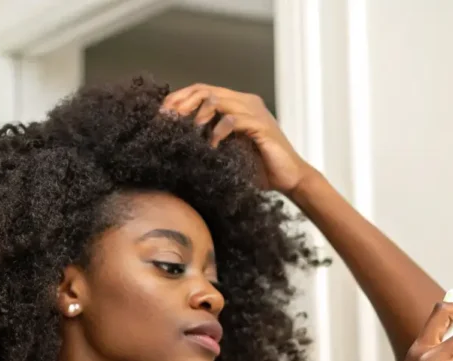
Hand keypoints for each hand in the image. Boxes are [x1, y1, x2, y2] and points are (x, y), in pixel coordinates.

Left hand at [161, 84, 314, 194]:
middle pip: (206, 90)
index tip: (161, 114)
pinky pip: (232, 121)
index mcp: (238, 104)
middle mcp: (246, 102)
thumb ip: (212, 138)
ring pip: (217, 100)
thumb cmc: (260, 168)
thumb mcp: (230, 149)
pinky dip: (217, 132)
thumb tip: (180, 140)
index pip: (202, 90)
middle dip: (182, 103)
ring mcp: (255, 112)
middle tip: (167, 120)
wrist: (290, 178)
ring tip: (187, 132)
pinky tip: (210, 146)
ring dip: (198, 115)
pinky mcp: (261, 126)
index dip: (180, 98)